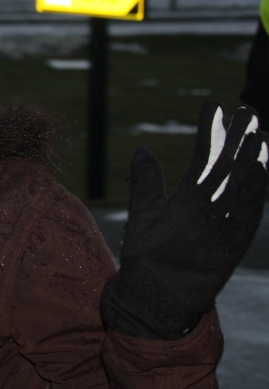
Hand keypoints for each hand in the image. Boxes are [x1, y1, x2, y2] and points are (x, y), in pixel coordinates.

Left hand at [102, 101, 268, 338]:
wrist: (150, 293)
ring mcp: (221, 223)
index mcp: (189, 196)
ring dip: (251, 163)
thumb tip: (142, 151)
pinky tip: (259, 171)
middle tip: (248, 110)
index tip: (214, 105)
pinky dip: (252, 196)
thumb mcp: (144, 213)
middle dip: (238, 140)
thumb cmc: (146, 256)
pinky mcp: (229, 244)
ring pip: (241, 187)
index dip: (209, 132)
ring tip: (260, 136)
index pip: (203, 157)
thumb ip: (146, 183)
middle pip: (228, 166)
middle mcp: (209, 206)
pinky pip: (244, 217)